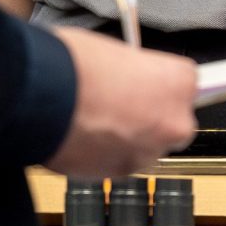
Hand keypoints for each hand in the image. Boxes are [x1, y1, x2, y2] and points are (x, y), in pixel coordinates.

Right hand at [45, 26, 198, 176]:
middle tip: (121, 104)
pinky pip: (121, 161)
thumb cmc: (76, 65)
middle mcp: (173, 121)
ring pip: (146, 145)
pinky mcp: (120, 173)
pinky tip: (86, 135)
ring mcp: (148, 151)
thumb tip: (131, 78)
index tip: (144, 85)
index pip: (184, 85)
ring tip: (97, 120)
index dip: (158, 84)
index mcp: (179, 83)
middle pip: (173, 121)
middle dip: (151, 116)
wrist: (41, 95)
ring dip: (128, 137)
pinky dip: (107, 153)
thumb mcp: (118, 51)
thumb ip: (137, 71)